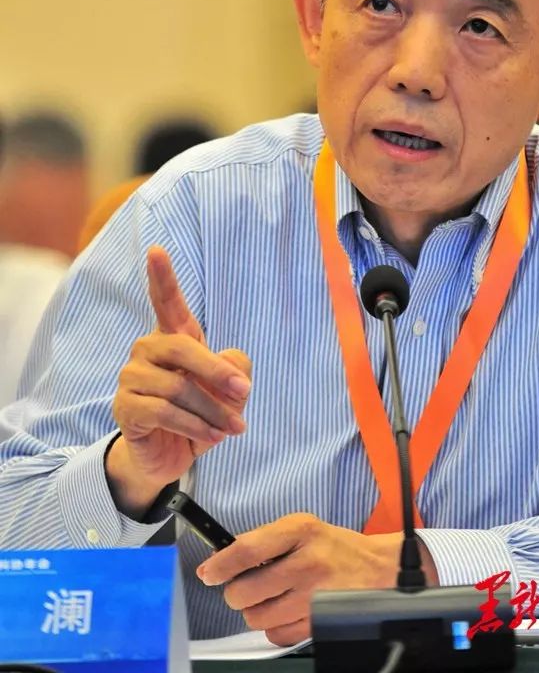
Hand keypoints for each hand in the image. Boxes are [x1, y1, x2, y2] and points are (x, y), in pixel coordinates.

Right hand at [107, 245, 251, 514]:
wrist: (172, 456)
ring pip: (179, 387)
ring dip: (213, 411)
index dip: (162, 276)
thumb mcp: (229, 391)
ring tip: (233, 428)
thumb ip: (236, 369)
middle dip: (217, 371)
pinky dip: (197, 426)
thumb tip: (231, 366)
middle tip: (244, 391)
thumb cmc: (202, 414)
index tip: (157, 249)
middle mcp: (148, 350)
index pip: (167, 302)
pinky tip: (211, 438)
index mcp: (174, 337)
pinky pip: (165, 412)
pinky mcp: (126, 407)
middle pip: (183, 347)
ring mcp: (133, 377)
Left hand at [196, 514, 437, 644]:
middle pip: (245, 591)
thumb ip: (266, 539)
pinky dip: (276, 627)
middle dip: (238, 592)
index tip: (209, 573)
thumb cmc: (333, 547)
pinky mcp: (318, 623)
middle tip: (248, 586)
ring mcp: (313, 596)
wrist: (377, 568)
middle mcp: (307, 562)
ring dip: (257, 610)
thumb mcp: (303, 527)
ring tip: (274, 596)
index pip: (247, 549)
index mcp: (300, 530)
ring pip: (256, 618)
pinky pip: (276, 636)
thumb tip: (223, 560)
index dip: (220, 565)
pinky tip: (288, 610)